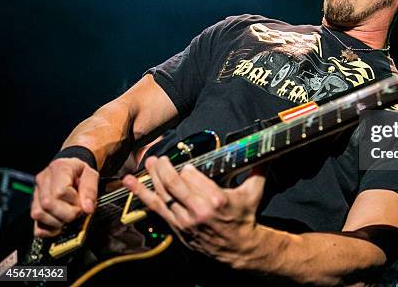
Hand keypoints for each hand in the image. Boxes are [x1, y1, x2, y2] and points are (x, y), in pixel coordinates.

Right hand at [31, 158, 98, 236]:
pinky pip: (36, 225)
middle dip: (66, 214)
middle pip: (47, 204)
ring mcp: (35, 193)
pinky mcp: (34, 206)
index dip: (74, 202)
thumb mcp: (91, 175)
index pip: (60, 191)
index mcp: (59, 168)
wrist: (73, 171)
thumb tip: (88, 209)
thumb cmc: (81, 173)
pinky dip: (49, 230)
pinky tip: (60, 225)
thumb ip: (91, 190)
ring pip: (38, 214)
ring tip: (69, 217)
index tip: (83, 204)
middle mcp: (43, 180)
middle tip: (77, 212)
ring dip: (57, 222)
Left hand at [122, 156, 265, 266]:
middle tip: (160, 157)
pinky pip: (156, 208)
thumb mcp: (254, 192)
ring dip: (153, 177)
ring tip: (149, 162)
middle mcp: (198, 211)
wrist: (238, 247)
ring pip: (163, 195)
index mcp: (216, 200)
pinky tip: (131, 183)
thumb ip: (259, 169)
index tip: (188, 164)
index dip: (188, 169)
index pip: (194, 178)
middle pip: (174, 185)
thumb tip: (265, 150)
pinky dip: (142, 194)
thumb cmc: (244, 217)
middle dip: (164, 168)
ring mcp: (185, 220)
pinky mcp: (177, 227)